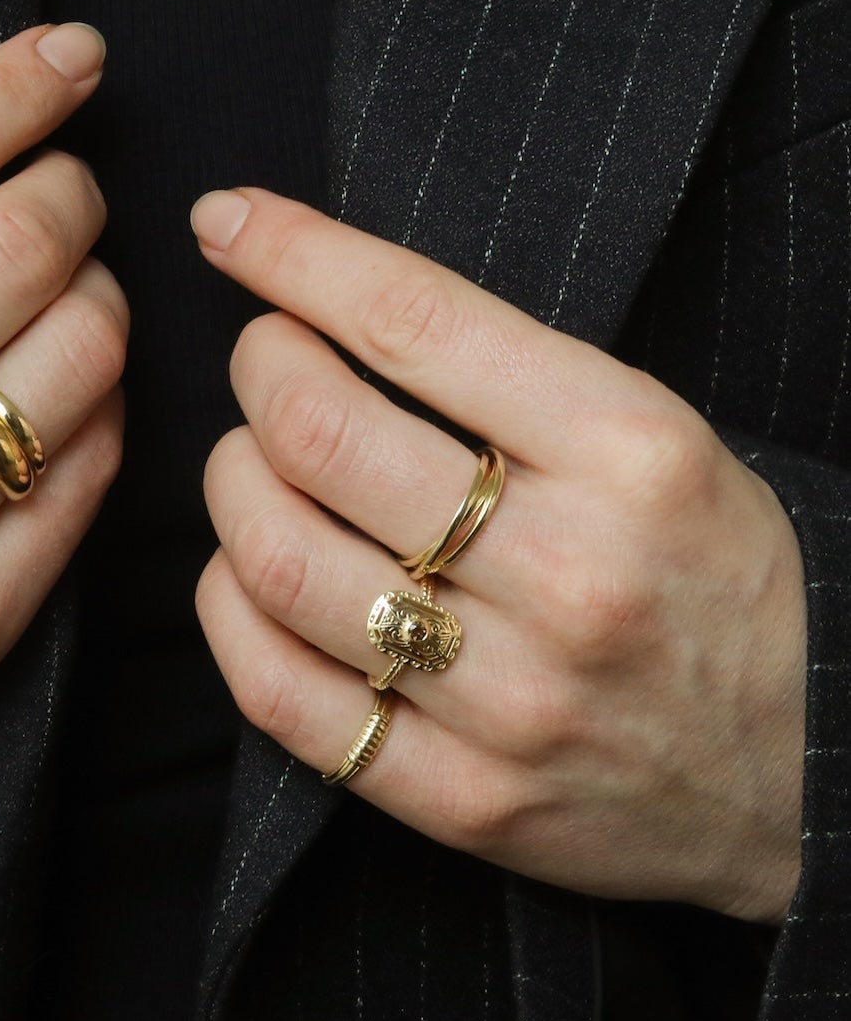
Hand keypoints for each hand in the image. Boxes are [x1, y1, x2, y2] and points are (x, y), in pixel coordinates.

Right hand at [0, 24, 126, 930]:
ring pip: (80, 360)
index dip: (15, 91)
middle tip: (68, 200)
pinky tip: (76, 403)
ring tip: (71, 304)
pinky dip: (105, 417)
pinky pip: (88, 481)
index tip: (69, 62)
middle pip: (21, 250)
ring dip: (99, 305)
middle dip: (71, 198)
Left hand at [191, 187, 805, 925]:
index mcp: (633, 453)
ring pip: (280, 561)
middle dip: (257, 371)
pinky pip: (277, 691)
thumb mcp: (665, 445)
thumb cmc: (716, 583)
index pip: (414, 322)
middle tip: (262, 362)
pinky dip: (226, 611)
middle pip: (319, 436)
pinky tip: (240, 574)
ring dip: (230, 487)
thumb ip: (514, 380)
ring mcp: (509, 698)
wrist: (803, 774)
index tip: (230, 223)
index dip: (292, 256)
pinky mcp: (458, 796)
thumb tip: (331, 303)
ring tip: (250, 466)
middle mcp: (569, 574)